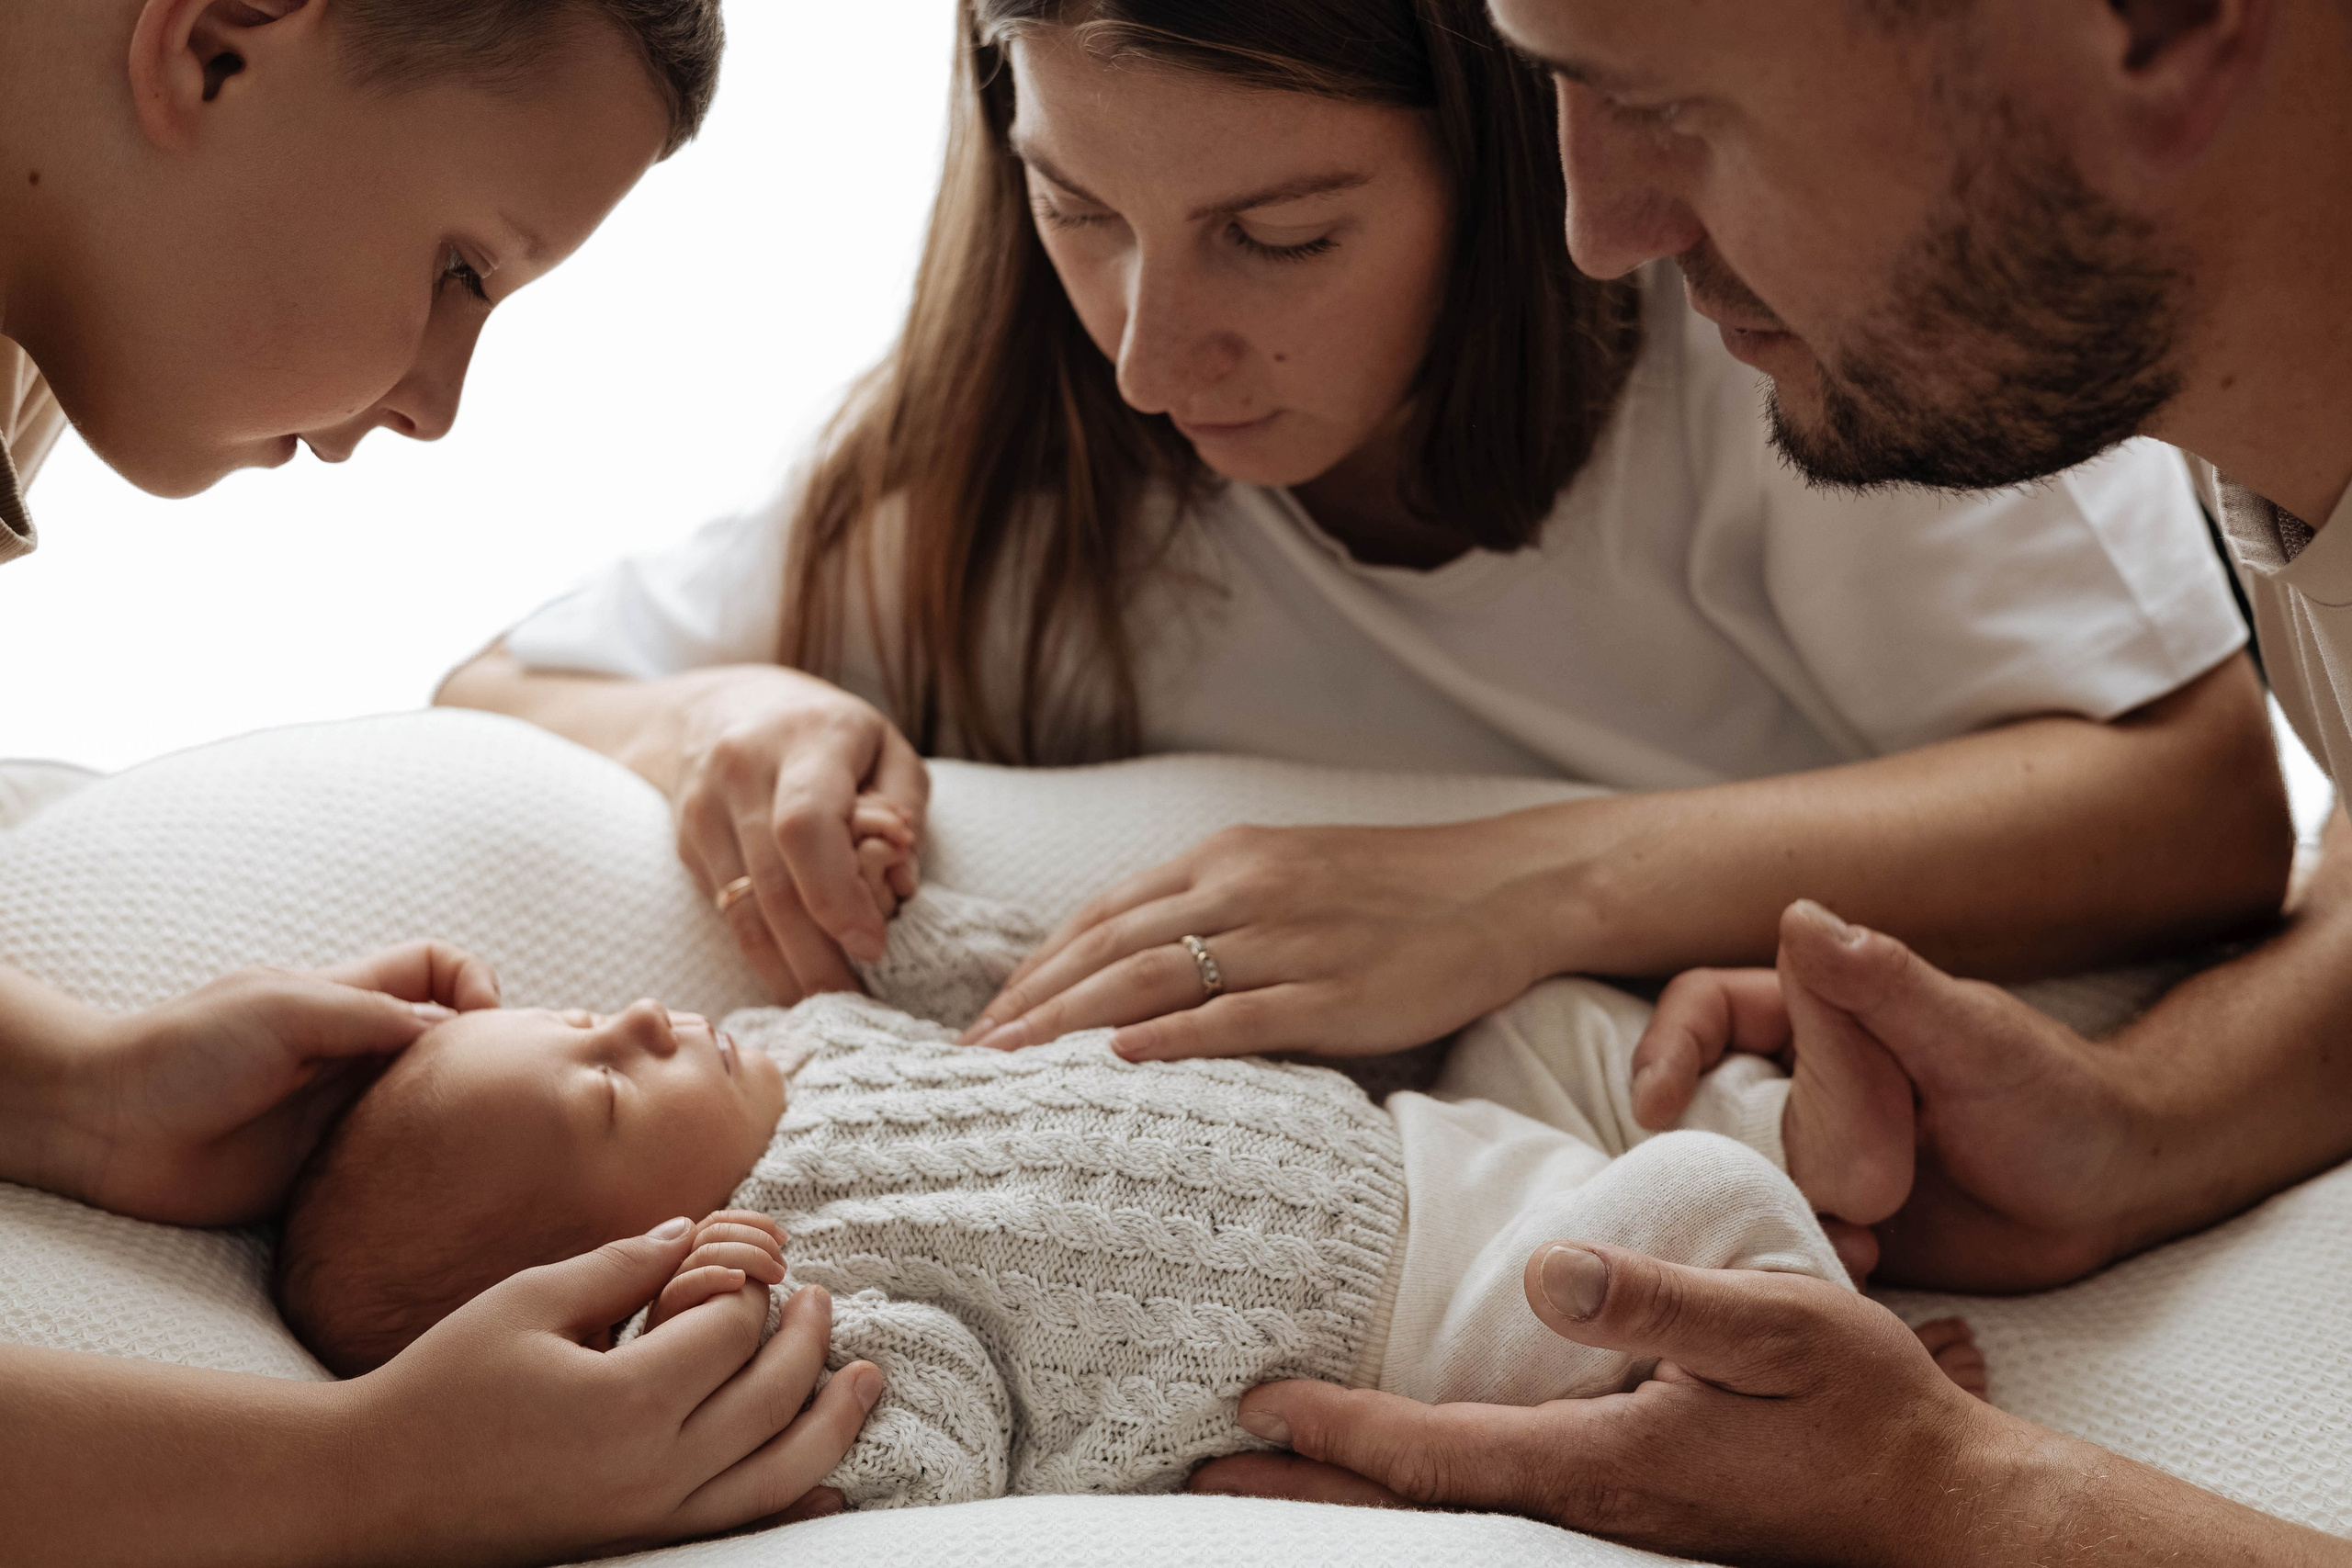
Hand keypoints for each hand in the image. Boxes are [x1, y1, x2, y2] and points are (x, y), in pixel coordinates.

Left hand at [25, 941, 498, 1225]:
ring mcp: (342, 1117)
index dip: (474, 983)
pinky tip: (433, 1196)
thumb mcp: (285, 1008)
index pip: (437, 971)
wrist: (108, 1128)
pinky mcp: (326, 1176)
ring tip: (481, 1152)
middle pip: (450, 1046)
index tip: (485, 1021)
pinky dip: (422, 1186)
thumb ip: (369, 1016)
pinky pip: (392, 1178)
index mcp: (349, 1002)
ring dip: (461, 1130)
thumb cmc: (184, 1051)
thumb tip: (454, 1032)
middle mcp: (355, 1057)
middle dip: (490, 1062)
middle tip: (507, 1098)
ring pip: (431, 1116)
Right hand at [350, 1217, 879, 1559]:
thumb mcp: (526, 1303)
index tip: (738, 1266)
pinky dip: (798, 1504)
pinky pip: (745, 1530)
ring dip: (834, 1420)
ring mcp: (652, 1518)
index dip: (746, 1289)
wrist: (373, 1493)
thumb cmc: (441, 1386)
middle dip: (808, 1338)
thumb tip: (692, 1231)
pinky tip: (832, 1483)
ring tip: (863, 1377)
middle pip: (777, 1395)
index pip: (734, 1330)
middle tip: (820, 1300)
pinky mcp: (639, 1544)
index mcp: (628, 1399)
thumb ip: (620, 1265)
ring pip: (783, 1472)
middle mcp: (656, 1469)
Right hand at [672, 667, 928, 1002]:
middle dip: (816, 956)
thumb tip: (899, 877)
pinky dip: (761, 952)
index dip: (837, 895)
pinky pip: (725, 910)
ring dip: (783, 970)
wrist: (718, 708)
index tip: (872, 945)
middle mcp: (742, 769)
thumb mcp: (885, 746)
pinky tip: (791, 979)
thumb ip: (903, 806)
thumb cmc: (826, 732)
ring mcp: (703, 807)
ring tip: (825, 1007)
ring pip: (740, 908)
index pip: (806, 825)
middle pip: (773, 882)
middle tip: (855, 1005)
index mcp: (804, 737)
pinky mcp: (687, 842)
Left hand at [962, 819, 1550, 1060]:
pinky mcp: (1335, 993)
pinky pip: (1235, 1015)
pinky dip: (1170, 1036)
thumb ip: (1214, 909)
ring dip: (1070, 1023)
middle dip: (1031, 1001)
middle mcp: (1246, 890)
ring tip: (1013, 1064)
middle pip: (1110, 948)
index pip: (1104, 914)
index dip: (1037, 965)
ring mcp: (1290, 941)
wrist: (1508, 888)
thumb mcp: (1291, 875)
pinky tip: (1117, 1061)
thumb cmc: (1396, 890)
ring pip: (1154, 979)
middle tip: (971, 1053)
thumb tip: (1133, 970)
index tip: (987, 1013)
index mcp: (1228, 858)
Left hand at [1191, 1242, 2022, 1565]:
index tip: (1256, 1406)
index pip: (1436, 1454)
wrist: (1948, 1511)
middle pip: (1420, 1500)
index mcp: (1604, 1463)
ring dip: (1360, 1486)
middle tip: (1209, 1465)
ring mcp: (1616, 1519)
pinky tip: (1415, 1460)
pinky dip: (1430, 1480)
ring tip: (1280, 1462)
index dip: (1339, 1433)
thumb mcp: (1777, 1330)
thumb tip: (1543, 1275)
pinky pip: (1503, 1499)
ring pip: (1455, 1507)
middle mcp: (1592, 1505)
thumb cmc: (1870, 1418)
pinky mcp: (1643, 1509)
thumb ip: (1658, 1299)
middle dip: (1311, 1486)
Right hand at [1631, 900, 2140, 1289]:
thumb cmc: (2057, 1093)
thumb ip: (1886, 982)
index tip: (1654, 1107)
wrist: (2114, 1194)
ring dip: (1785, 1212)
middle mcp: (1800, 1088)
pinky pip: (1785, 1244)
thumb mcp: (1974, 1037)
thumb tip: (1798, 915)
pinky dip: (1813, 1257)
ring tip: (1865, 1230)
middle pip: (1714, 1111)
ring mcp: (1815, 1162)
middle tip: (1827, 1183)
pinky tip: (1872, 1259)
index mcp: (1817, 1019)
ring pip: (1742, 1185)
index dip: (1666, 1049)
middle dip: (1751, 1153)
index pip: (1705, 1011)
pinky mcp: (1837, 1227)